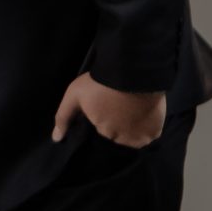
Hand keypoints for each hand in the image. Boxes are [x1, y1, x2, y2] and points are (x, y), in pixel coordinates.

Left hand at [51, 72, 166, 146]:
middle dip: (117, 121)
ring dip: (132, 125)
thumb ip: (64, 117)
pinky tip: (143, 112)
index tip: (106, 103)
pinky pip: (150, 133)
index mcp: (103, 132)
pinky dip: (147, 126)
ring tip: (132, 107)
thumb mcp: (75, 96)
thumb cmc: (100, 83)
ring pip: (133, 135)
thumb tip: (56, 139)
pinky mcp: (156, 131)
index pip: (102, 128)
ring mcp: (140, 136)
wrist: (133, 71)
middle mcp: (122, 139)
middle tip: (120, 103)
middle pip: (118, 133)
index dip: (103, 115)